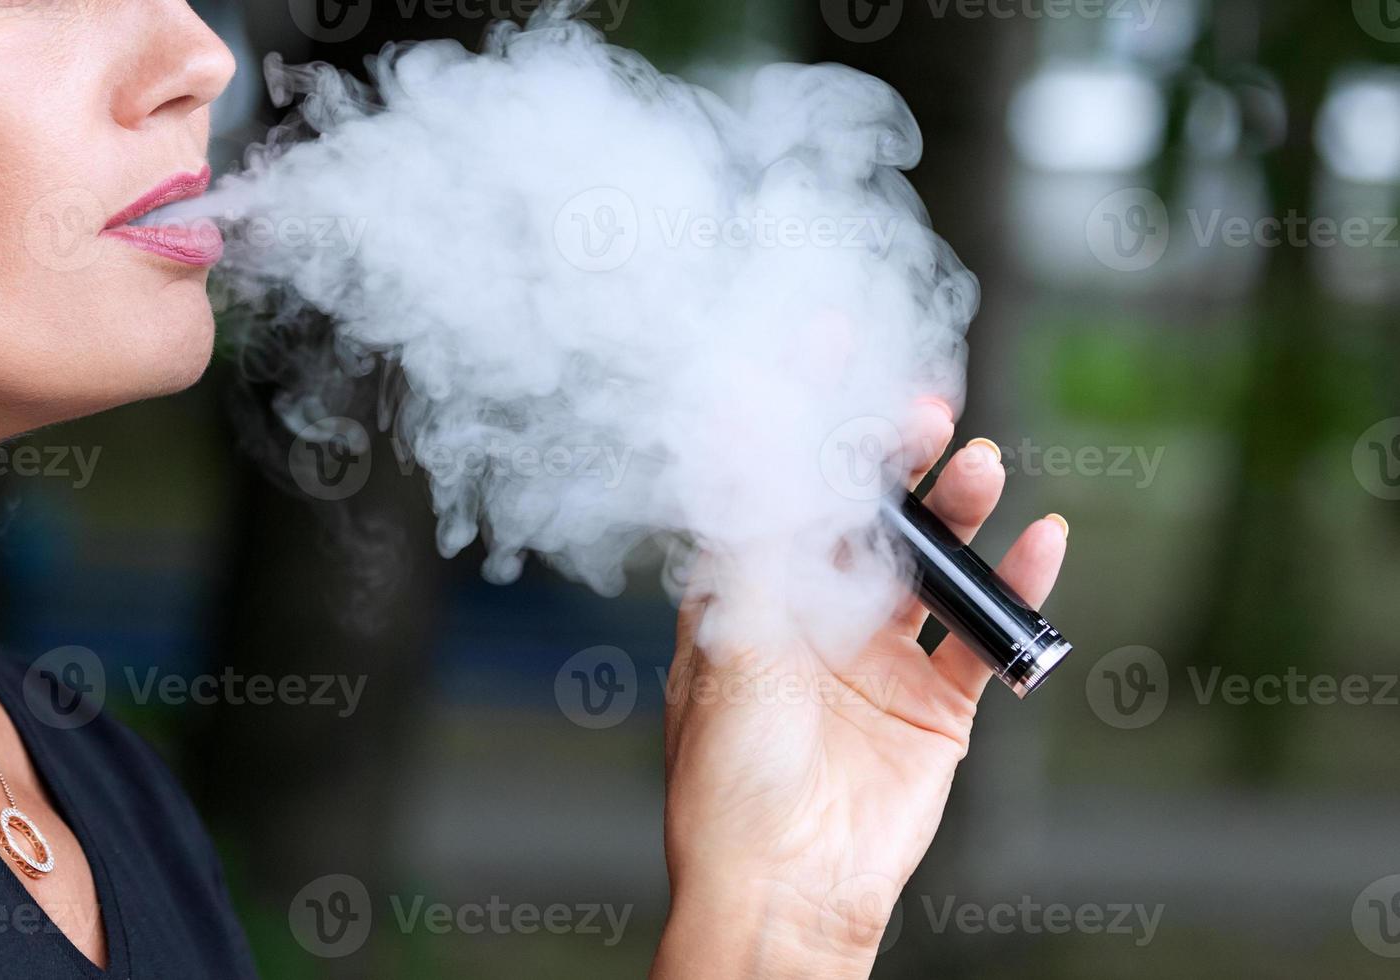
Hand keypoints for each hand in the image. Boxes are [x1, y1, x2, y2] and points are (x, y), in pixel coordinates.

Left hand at [650, 400, 1069, 978]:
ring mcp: (881, 654)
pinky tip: (1041, 540)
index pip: (781, 480)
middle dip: (892, 454)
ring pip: (931, 561)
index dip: (805, 410)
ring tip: (980, 468)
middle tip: (924, 410)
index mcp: (750, 593)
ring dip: (957, 511)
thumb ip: (754, 536)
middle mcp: (816, 613)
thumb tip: (750, 426)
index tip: (834, 336)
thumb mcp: (732, 639)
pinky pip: (985, 632)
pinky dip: (1016, 587)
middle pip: (866, 512)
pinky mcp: (938, 701)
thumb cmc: (730, 772)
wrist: (788, 886)